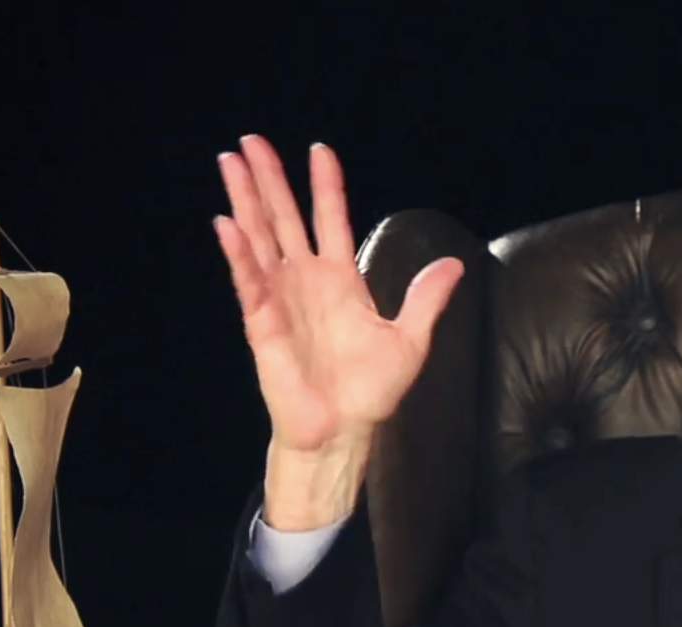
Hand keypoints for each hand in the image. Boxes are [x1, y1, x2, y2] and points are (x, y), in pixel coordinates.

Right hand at [215, 136, 463, 526]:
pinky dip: (238, 253)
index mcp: (341, 281)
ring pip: (259, 239)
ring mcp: (281, 299)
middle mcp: (306, 282)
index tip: (319, 150)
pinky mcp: (263, 324)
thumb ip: (426, 299)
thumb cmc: (370, 392)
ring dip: (244, 201)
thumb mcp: (410, 339)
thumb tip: (454, 264)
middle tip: (251, 140)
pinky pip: (249, 282)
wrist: (345, 432)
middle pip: (284, 218)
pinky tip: (227, 224)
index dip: (326, 186)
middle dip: (269, 180)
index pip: (330, 220)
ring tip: (230, 163)